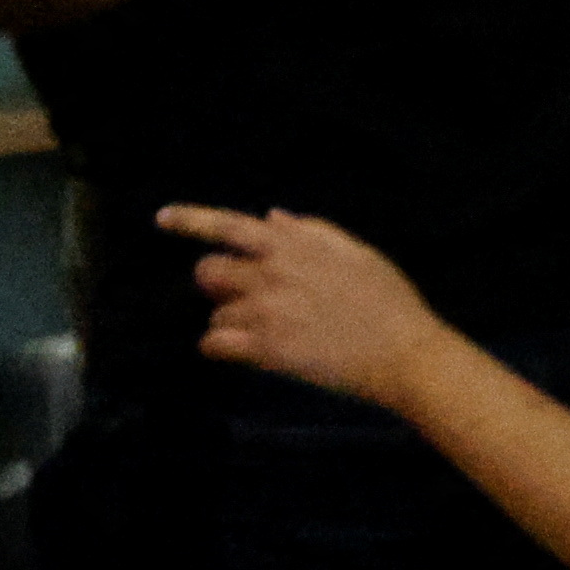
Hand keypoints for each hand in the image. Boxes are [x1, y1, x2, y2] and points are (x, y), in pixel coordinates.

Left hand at [163, 203, 457, 412]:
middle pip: (208, 271)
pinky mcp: (266, 349)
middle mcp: (272, 274)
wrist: (407, 353)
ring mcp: (267, 311)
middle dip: (217, 284)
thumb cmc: (389, 302)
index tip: (162, 218)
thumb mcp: (357, 253)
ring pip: (215, 312)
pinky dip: (218, 347)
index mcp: (293, 247)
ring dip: (229, 321)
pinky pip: (215, 344)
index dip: (191, 220)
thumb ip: (312, 231)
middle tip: (242, 297)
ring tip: (264, 330)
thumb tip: (273, 216)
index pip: (228, 224)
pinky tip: (238, 351)